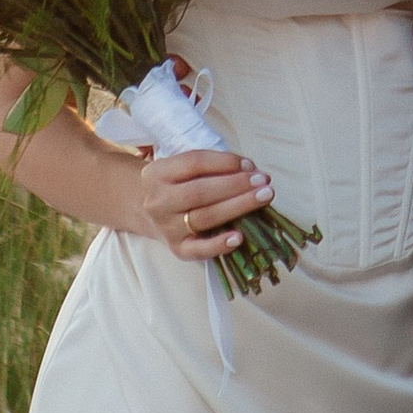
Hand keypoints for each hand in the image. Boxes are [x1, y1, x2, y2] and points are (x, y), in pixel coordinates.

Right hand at [121, 144, 271, 261]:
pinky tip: (239, 237)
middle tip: (264, 182)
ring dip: (238, 207)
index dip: (225, 162)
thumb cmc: (176, 186)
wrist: (148, 213)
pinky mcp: (177, 249)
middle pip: (200, 191)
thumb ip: (212, 167)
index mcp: (158, 173)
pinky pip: (198, 250)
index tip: (250, 165)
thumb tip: (250, 171)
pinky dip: (219, 244)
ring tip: (263, 198)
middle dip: (236, 185)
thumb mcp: (181, 169)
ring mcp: (167, 227)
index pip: (194, 163)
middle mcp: (159, 201)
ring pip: (204, 217)